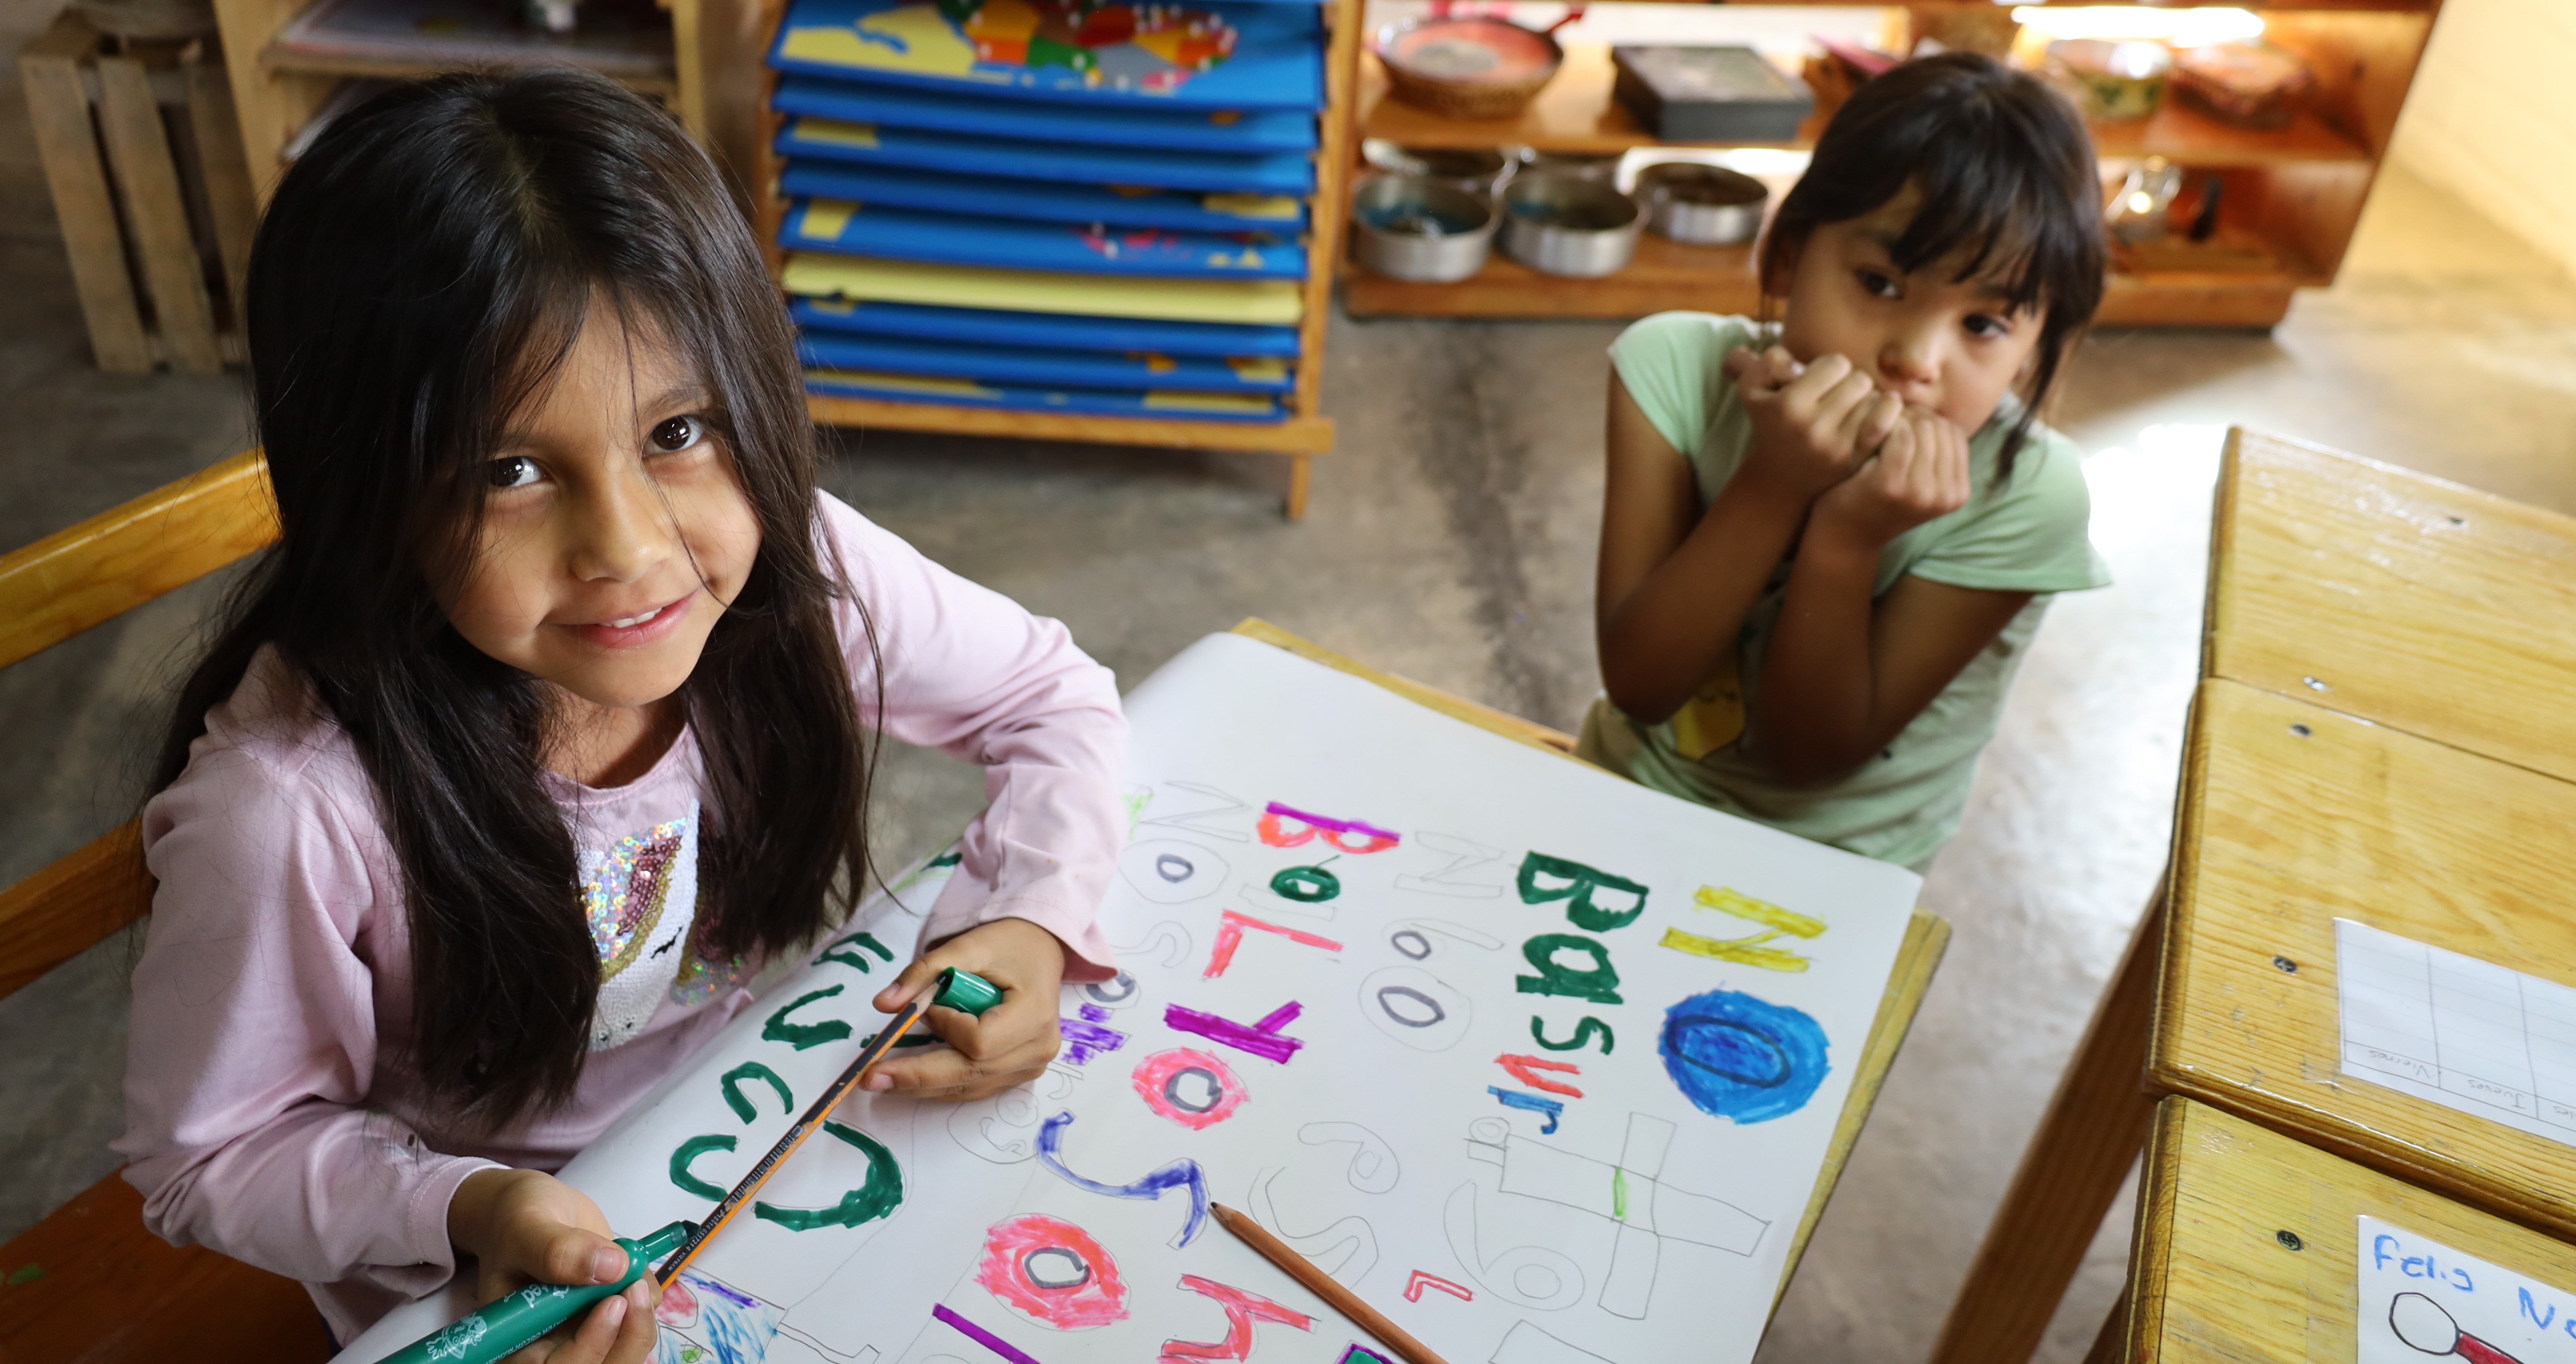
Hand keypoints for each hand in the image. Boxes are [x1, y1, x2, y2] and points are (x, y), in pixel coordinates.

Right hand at [446, 1168, 660, 1363]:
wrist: (537, 1210)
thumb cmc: (517, 1219)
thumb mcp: (526, 1226)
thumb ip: (556, 1249)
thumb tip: (611, 1267)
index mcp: (518, 1338)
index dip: (587, 1349)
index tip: (612, 1304)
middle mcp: (550, 1344)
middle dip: (626, 1338)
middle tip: (636, 1290)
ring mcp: (583, 1333)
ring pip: (623, 1353)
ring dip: (640, 1321)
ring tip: (636, 1276)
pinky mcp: (609, 1317)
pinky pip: (639, 1323)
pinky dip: (648, 1300)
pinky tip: (636, 1269)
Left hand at [863, 917, 1067, 1100]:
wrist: (1039, 952)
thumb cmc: (1008, 946)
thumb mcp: (966, 948)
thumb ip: (923, 973)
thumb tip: (883, 1004)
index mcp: (1033, 1014)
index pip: (979, 1041)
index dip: (946, 1028)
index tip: (927, 1007)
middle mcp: (1037, 1048)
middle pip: (970, 1074)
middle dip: (917, 1076)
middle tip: (871, 1077)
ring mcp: (1031, 1066)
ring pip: (968, 1086)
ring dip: (924, 1084)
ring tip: (883, 1078)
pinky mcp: (1019, 1073)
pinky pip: (974, 1086)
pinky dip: (942, 1082)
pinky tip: (913, 1077)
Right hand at [1723, 346, 1905, 505]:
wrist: (1781, 477)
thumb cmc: (1773, 421)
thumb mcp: (1753, 388)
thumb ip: (1770, 361)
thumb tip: (1797, 366)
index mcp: (1789, 406)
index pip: (1837, 363)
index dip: (1830, 368)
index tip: (1820, 382)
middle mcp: (1812, 428)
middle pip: (1859, 380)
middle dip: (1849, 383)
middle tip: (1836, 396)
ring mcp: (1836, 447)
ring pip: (1874, 399)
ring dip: (1865, 399)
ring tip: (1849, 408)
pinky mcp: (1854, 460)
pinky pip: (1884, 422)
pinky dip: (1886, 412)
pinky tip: (1876, 412)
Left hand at [1812, 406, 1973, 549]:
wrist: (1844, 535)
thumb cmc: (1878, 500)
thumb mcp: (1917, 482)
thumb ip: (1934, 455)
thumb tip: (1937, 413)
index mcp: (1958, 492)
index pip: (1954, 434)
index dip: (1929, 418)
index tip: (1903, 419)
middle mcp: (1946, 495)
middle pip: (1940, 428)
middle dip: (1914, 415)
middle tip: (1887, 418)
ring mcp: (1922, 492)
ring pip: (1923, 428)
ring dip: (1899, 418)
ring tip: (1878, 424)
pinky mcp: (1893, 485)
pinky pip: (1901, 434)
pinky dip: (1885, 426)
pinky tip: (1869, 433)